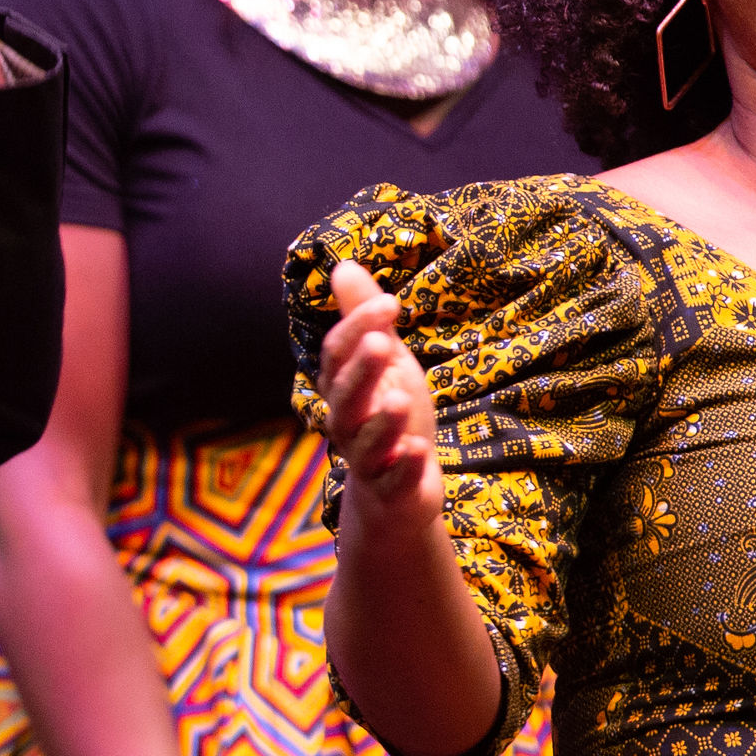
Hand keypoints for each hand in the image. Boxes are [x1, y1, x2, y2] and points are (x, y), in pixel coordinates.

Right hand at [317, 261, 443, 519]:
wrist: (399, 492)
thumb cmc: (390, 417)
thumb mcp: (385, 364)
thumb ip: (363, 320)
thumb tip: (342, 264)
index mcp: (343, 388)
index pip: (338, 354)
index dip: (359, 327)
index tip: (392, 302)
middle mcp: (347, 422)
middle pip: (344, 397)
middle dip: (361, 371)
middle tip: (381, 343)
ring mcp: (368, 458)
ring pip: (365, 441)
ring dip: (382, 421)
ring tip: (400, 399)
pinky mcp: (392, 489)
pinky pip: (394, 479)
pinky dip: (404, 466)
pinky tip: (417, 450)